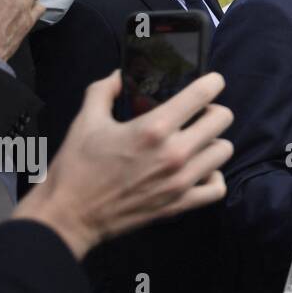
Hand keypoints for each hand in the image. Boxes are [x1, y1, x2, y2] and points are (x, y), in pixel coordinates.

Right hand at [11, 70, 232, 259]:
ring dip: (213, 142)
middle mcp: (174, 153)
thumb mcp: (86, 121)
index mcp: (153, 128)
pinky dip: (212, 177)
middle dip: (212, 111)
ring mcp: (180, 181)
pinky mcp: (180, 204)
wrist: (68, 217)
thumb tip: (118, 75)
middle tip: (198, 115)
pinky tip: (198, 170)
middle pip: (223, 119)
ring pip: (224, 150)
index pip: (203, 94)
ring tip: (196, 142)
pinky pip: (217, 188)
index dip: (212, 82)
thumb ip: (103, 90)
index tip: (211, 82)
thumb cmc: (76, 169)